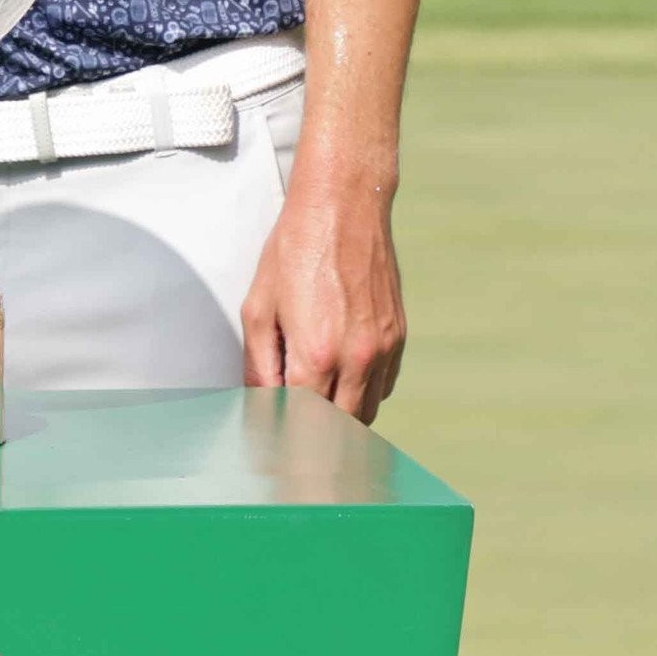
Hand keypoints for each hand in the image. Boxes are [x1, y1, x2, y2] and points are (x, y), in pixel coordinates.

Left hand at [240, 172, 405, 424]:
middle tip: (294, 440)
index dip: (288, 440)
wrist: (343, 206)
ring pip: (366, 414)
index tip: (277, 449)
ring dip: (341, 421)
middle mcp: (357, 359)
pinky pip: (383, 386)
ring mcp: (383, 349)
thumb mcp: (259, 306)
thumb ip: (259, 365)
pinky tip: (340, 380)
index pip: (304, 428)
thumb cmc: (295, 250)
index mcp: (317, 355)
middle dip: (316, 440)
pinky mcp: (397, 337)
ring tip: (314, 410)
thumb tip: (260, 406)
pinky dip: (363, 393)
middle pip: (340, 432)